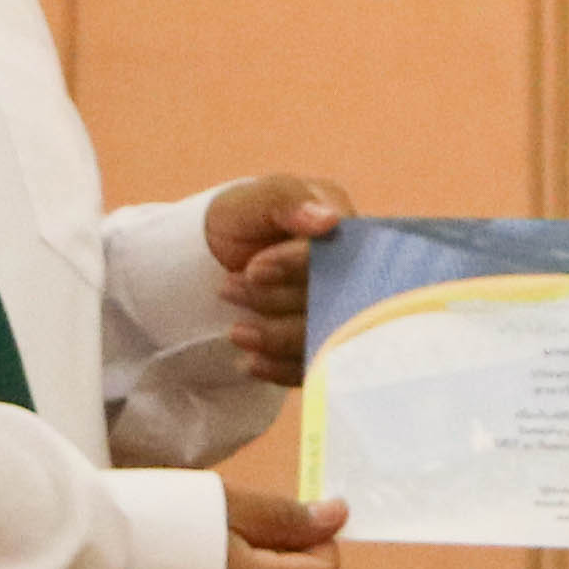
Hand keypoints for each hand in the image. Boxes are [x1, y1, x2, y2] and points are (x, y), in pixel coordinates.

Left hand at [203, 176, 350, 390]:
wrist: (216, 257)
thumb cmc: (241, 219)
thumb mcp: (256, 199)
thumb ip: (289, 201)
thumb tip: (329, 220)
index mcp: (346, 233)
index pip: (336, 256)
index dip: (295, 266)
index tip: (254, 268)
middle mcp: (352, 275)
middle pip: (330, 301)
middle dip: (275, 301)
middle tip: (227, 288)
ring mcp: (339, 313)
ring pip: (321, 336)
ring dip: (274, 336)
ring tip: (235, 332)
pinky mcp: (322, 344)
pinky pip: (314, 366)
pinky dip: (281, 368)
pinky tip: (251, 364)